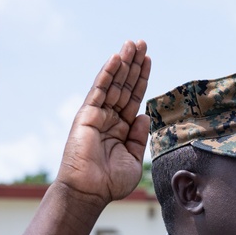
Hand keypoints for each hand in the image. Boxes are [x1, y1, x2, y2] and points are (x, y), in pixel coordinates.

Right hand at [56, 40, 151, 206]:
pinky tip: (116, 58)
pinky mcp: (87, 114)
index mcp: (121, 128)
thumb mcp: (133, 159)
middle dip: (134, 64)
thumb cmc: (109, 182)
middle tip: (142, 43)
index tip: (148, 60)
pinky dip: (108, 73)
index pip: (133, 97)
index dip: (141, 79)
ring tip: (132, 44)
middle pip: (124, 85)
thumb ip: (139, 137)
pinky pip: (99, 90)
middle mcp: (109, 118)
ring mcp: (97, 115)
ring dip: (123, 62)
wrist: (89, 191)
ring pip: (113, 83)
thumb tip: (144, 115)